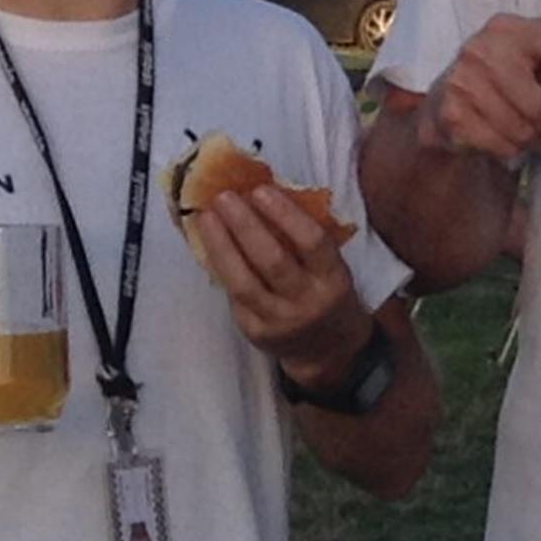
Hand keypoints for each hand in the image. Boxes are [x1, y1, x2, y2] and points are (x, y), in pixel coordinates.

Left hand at [185, 184, 365, 369]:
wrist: (329, 349)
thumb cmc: (326, 293)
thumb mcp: (330, 268)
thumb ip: (304, 240)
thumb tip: (261, 196)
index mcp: (333, 279)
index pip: (311, 242)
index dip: (285, 214)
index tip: (260, 190)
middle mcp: (308, 302)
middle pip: (272, 261)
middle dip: (245, 225)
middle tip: (224, 197)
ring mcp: (279, 321)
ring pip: (244, 283)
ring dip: (222, 246)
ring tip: (207, 217)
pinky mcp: (255, 332)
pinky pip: (234, 296)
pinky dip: (221, 268)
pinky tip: (209, 246)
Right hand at [414, 12, 540, 164]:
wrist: (446, 98)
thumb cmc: (504, 72)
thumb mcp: (540, 55)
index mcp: (510, 28)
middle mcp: (482, 50)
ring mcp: (463, 83)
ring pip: (522, 131)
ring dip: (535, 140)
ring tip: (531, 132)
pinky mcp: (452, 115)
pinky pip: (501, 146)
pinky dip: (511, 149)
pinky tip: (506, 137)